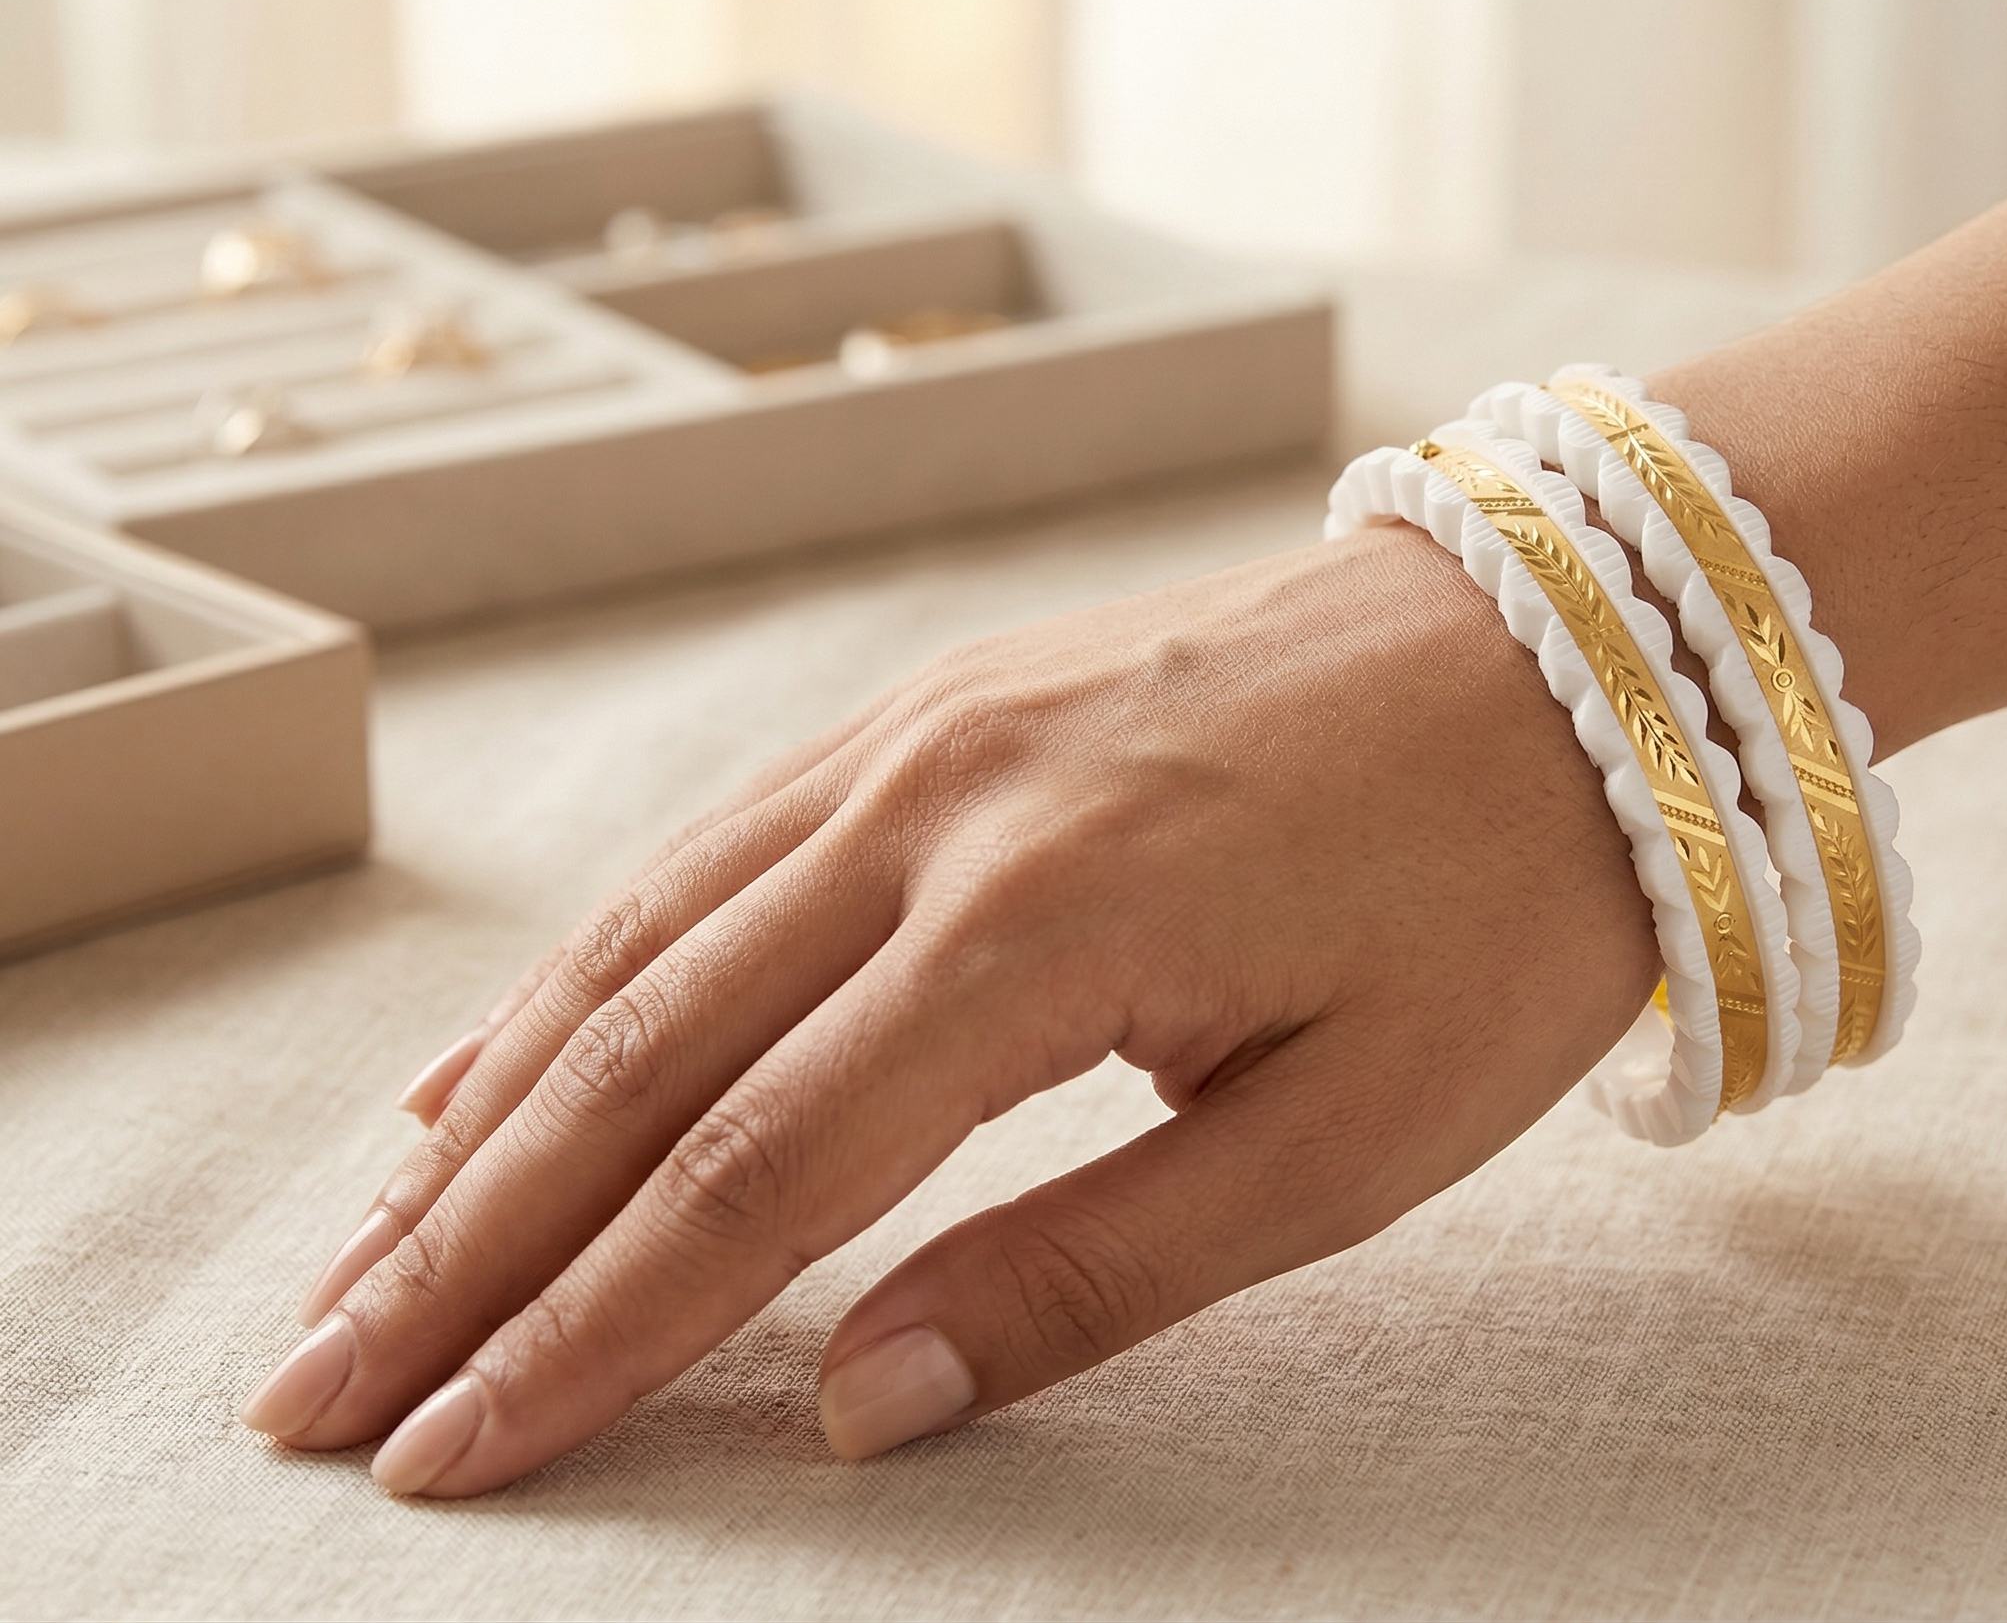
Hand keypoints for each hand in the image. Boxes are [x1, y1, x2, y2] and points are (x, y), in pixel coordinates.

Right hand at [238, 522, 1662, 1495]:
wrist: (1582, 654)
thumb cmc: (1498, 902)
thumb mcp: (1345, 1139)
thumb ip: (1089, 1272)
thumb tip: (860, 1404)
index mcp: (1043, 927)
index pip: (753, 1174)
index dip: (591, 1335)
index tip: (455, 1454)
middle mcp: (935, 808)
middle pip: (640, 1055)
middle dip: (467, 1242)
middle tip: (322, 1385)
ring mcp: (922, 732)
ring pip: (643, 941)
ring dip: (489, 1109)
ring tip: (371, 1250)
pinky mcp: (940, 704)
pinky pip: (715, 849)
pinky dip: (590, 966)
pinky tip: (503, 1054)